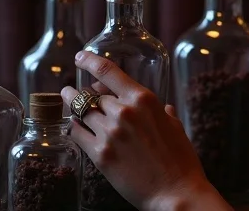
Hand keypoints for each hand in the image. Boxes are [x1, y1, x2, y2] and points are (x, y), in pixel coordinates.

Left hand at [62, 51, 229, 210]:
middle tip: (77, 92)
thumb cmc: (181, 161)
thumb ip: (164, 113)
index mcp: (144, 100)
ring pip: (80, 111)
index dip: (90, 61)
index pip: (108, 72)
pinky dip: (73, 128)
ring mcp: (109, 133)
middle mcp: (124, 112)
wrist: (175, 192)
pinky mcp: (99, 155)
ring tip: (67, 102)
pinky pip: (76, 134)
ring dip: (72, 106)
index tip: (80, 57)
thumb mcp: (176, 128)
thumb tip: (164, 108)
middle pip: (92, 94)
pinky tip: (73, 127)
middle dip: (84, 92)